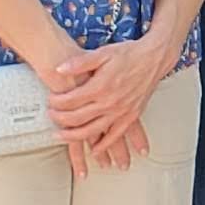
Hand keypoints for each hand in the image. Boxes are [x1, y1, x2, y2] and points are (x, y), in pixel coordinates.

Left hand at [43, 43, 155, 169]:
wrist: (154, 58)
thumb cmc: (129, 54)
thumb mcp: (102, 53)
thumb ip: (80, 62)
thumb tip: (59, 69)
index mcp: (100, 86)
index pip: (70, 100)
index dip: (56, 102)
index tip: (50, 100)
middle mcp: (109, 102)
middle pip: (77, 118)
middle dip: (60, 119)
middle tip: (51, 116)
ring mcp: (120, 112)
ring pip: (92, 131)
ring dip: (73, 136)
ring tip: (60, 136)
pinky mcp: (131, 116)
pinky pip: (115, 136)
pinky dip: (103, 146)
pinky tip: (94, 151)